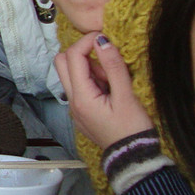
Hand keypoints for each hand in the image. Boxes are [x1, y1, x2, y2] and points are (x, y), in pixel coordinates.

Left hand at [53, 33, 152, 148]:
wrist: (131, 157)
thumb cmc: (132, 130)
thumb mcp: (126, 96)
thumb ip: (113, 67)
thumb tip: (102, 41)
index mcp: (81, 96)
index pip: (73, 57)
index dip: (86, 41)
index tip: (105, 37)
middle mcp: (72, 101)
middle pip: (63, 63)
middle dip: (82, 53)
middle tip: (106, 62)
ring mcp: (75, 107)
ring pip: (71, 75)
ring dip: (89, 69)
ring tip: (113, 82)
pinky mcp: (82, 111)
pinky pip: (80, 87)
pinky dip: (93, 81)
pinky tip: (110, 91)